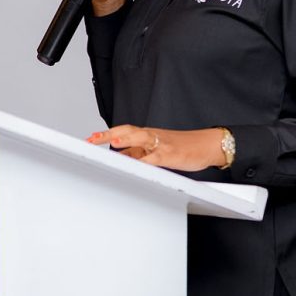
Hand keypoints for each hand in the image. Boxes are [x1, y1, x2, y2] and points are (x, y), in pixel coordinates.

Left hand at [86, 125, 224, 171]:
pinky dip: (146, 160)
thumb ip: (138, 153)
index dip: (106, 134)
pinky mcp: (171, 154)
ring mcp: (161, 144)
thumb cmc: (181, 147)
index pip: (123, 130)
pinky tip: (137, 164)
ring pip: (141, 138)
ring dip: (126, 140)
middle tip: (91, 139)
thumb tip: (120, 157)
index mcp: (147, 135)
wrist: (206, 145)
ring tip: (112, 142)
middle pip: (127, 131)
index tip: (90, 139)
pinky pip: (156, 157)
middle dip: (108, 135)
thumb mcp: (155, 150)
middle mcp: (152, 136)